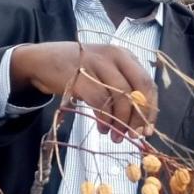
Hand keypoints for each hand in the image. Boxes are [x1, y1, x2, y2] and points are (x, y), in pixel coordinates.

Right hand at [10, 43, 156, 141]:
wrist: (42, 60)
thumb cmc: (77, 71)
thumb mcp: (104, 73)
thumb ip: (121, 90)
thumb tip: (139, 122)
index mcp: (125, 56)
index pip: (148, 83)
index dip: (151, 109)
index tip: (147, 130)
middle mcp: (115, 56)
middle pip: (138, 90)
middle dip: (138, 117)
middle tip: (134, 136)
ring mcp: (98, 64)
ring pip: (121, 97)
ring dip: (121, 122)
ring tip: (115, 136)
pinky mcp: (81, 76)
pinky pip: (101, 101)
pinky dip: (105, 119)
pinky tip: (103, 128)